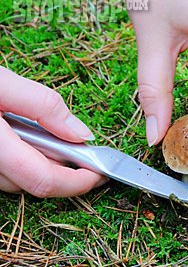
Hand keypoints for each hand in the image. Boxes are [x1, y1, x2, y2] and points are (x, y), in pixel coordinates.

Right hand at [0, 67, 106, 196]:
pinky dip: (22, 162)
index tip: (99, 173)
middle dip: (65, 172)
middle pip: (33, 184)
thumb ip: (42, 106)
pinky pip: (2, 172)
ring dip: (43, 165)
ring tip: (51, 139)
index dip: (78, 183)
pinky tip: (24, 139)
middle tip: (85, 155)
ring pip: (16, 180)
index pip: (43, 181)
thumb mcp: (1, 83)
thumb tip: (80, 134)